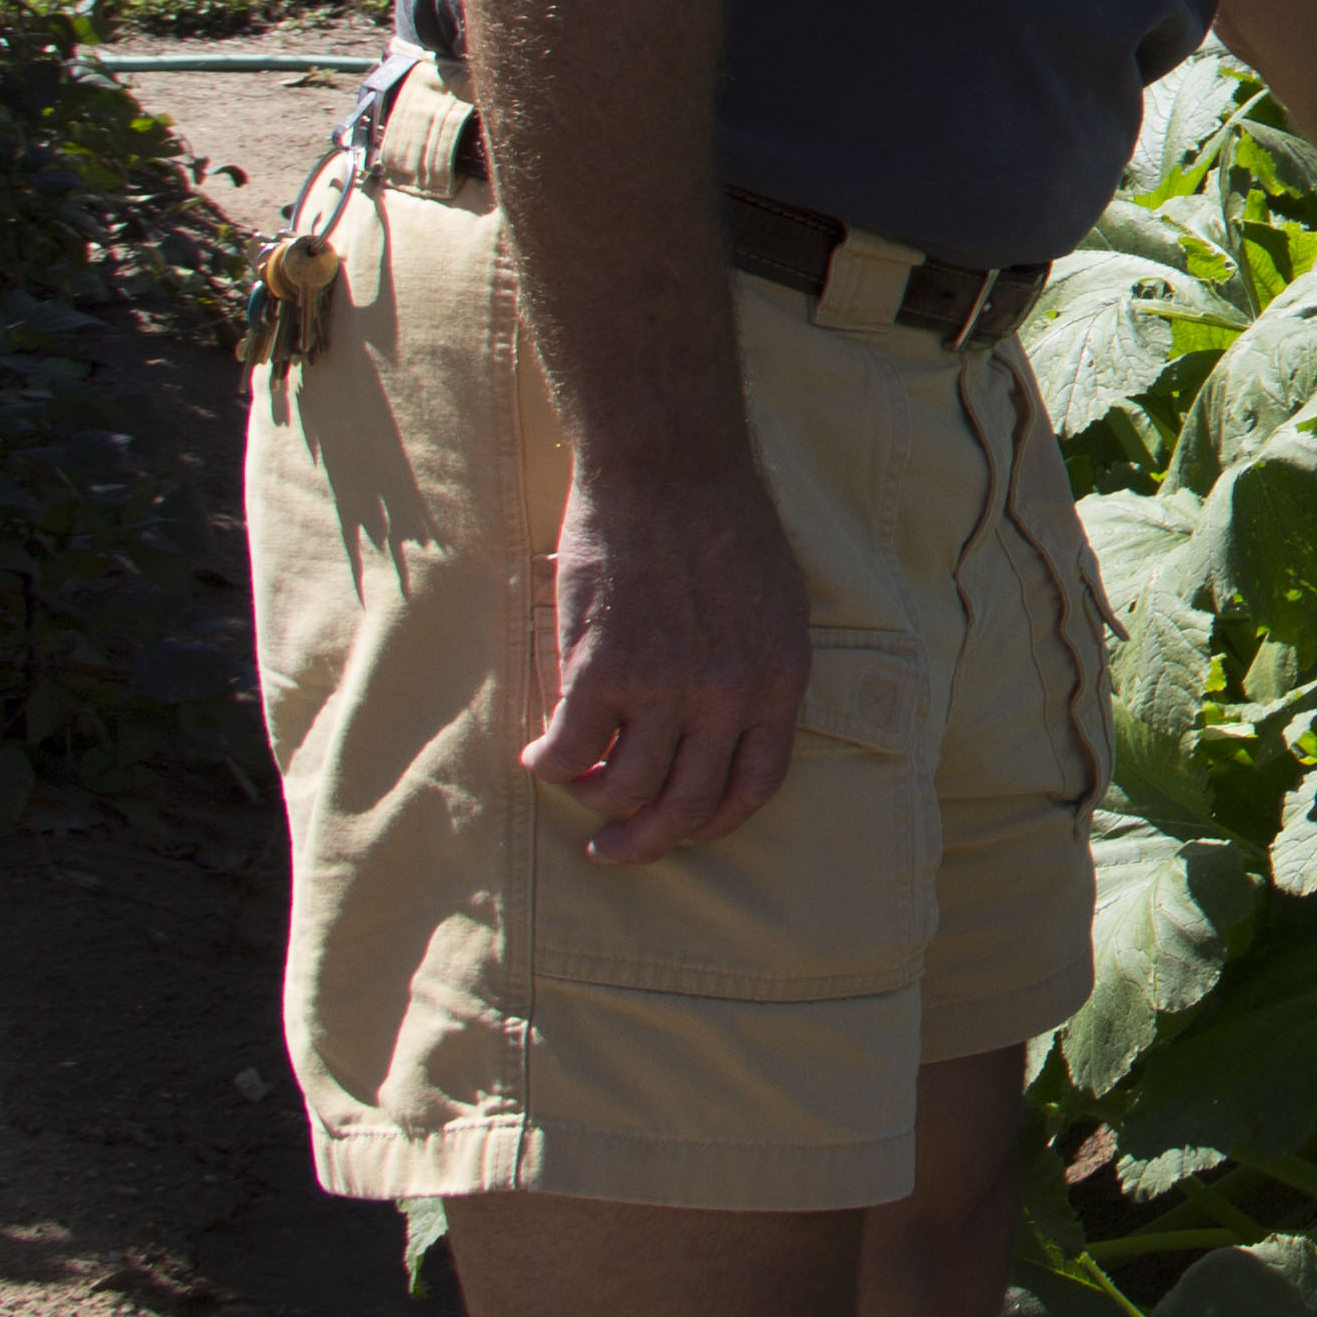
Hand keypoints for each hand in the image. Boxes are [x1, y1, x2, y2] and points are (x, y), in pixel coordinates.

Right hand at [519, 458, 811, 865]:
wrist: (670, 468)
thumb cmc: (721, 522)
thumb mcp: (773, 602)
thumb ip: (752, 668)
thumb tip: (716, 727)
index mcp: (779, 679)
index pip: (756, 785)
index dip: (714, 821)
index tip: (683, 828)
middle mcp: (729, 695)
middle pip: (688, 805)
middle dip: (647, 840)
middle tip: (613, 847)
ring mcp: (666, 688)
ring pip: (625, 790)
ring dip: (593, 801)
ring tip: (574, 783)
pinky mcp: (602, 672)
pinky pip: (568, 752)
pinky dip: (548, 766)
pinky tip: (538, 754)